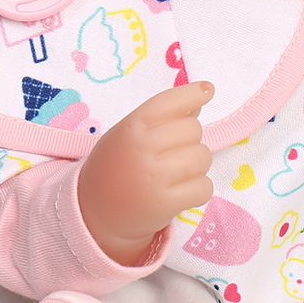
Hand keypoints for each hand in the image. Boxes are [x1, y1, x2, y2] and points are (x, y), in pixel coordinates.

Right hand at [77, 81, 214, 265]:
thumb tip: (199, 101)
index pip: (171, 102)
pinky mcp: (167, 203)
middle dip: (190, 140)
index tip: (207, 90)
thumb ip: (160, 118)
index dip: (194, 94)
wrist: (96, 212)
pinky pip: (204, 187)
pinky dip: (199, 189)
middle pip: (193, 129)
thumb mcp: (128, 134)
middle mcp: (143, 148)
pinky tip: (181, 192)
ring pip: (203, 157)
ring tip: (176, 174)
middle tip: (172, 154)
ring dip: (197, 165)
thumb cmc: (116, 167)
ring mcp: (155, 177)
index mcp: (132, 127)